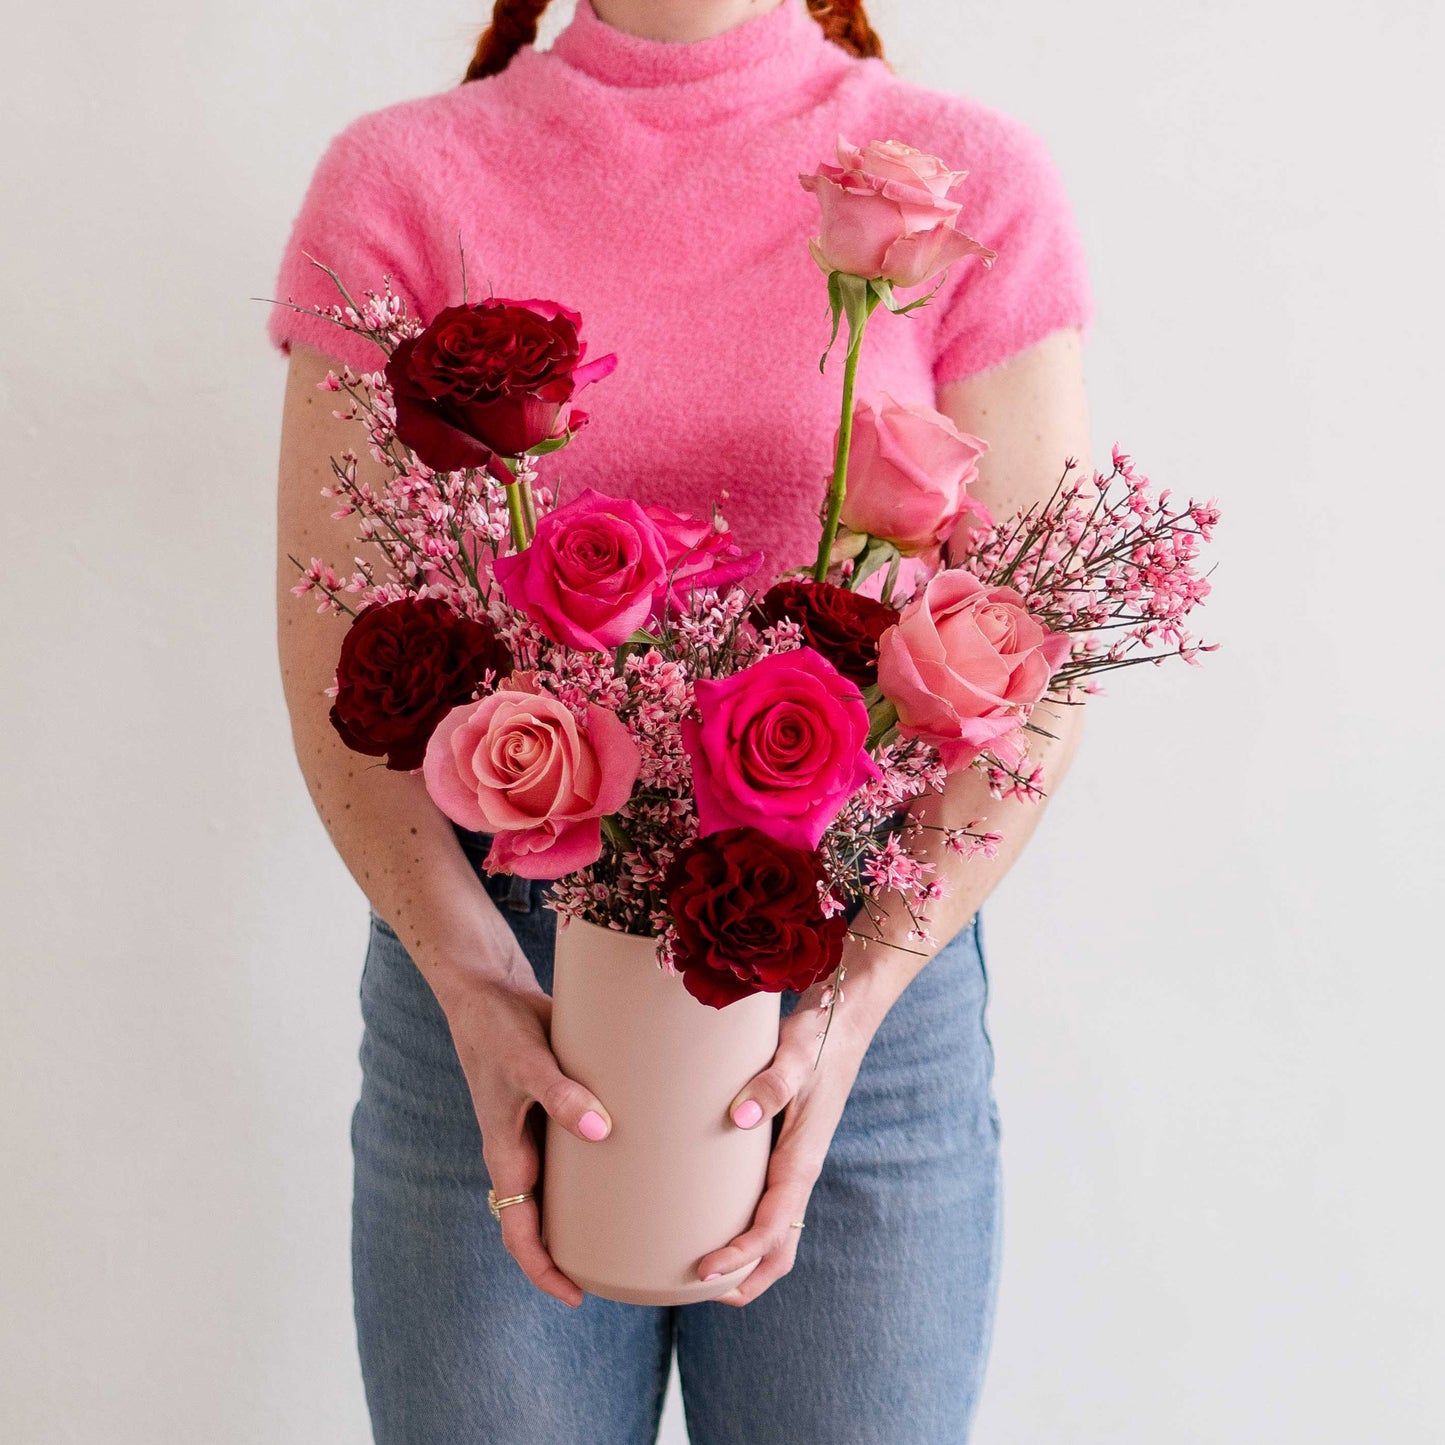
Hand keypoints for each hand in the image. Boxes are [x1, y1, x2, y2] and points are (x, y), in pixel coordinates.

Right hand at [434, 931, 612, 1308]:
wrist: (489, 988)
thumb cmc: (498, 1027)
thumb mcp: (527, 1060)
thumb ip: (561, 1094)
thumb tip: (602, 1130)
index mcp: (507, 1156)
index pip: (520, 1235)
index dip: (545, 1271)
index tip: (578, 1296)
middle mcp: (524, 1151)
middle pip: (549, 1219)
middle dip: (580, 1248)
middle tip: (630, 1265)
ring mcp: (542, 1129)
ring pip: (568, 1185)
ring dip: (598, 1205)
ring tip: (646, 1219)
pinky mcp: (560, 1103)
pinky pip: (584, 1143)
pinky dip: (608, 1156)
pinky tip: (646, 1154)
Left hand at [695, 980, 874, 1304]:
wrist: (844, 1016)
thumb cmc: (818, 1035)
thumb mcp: (795, 1053)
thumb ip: (771, 1084)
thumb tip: (740, 1118)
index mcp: (802, 1159)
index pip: (772, 1229)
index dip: (739, 1258)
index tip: (703, 1274)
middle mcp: (799, 1169)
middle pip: (778, 1247)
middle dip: (743, 1278)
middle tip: (694, 1290)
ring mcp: (793, 1162)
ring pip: (775, 1230)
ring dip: (745, 1260)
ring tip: (698, 1271)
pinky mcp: (784, 1150)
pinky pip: (767, 1204)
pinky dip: (744, 1228)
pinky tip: (711, 1216)